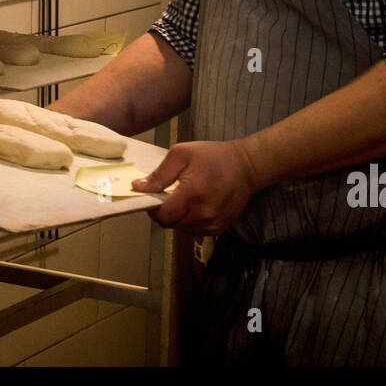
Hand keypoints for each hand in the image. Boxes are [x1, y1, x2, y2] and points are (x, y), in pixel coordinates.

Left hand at [132, 140, 258, 234]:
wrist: (247, 166)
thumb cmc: (215, 157)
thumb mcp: (182, 154)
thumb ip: (159, 174)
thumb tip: (139, 187)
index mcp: (192, 194)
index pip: (162, 216)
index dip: (153, 207)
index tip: (154, 196)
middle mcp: (203, 214)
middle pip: (170, 224)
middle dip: (165, 211)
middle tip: (170, 194)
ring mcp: (212, 224)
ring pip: (181, 229)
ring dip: (177, 217)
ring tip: (186, 197)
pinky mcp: (218, 228)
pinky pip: (194, 230)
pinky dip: (189, 220)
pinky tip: (195, 204)